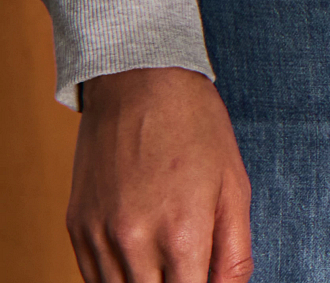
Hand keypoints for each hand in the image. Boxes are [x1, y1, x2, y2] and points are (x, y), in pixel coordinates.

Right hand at [69, 67, 252, 282]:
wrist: (141, 85)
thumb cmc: (196, 129)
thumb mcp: (235, 186)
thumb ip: (234, 250)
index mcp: (182, 233)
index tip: (207, 281)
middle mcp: (134, 241)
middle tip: (189, 268)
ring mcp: (99, 235)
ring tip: (166, 265)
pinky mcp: (76, 227)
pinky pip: (92, 278)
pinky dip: (116, 279)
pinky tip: (138, 263)